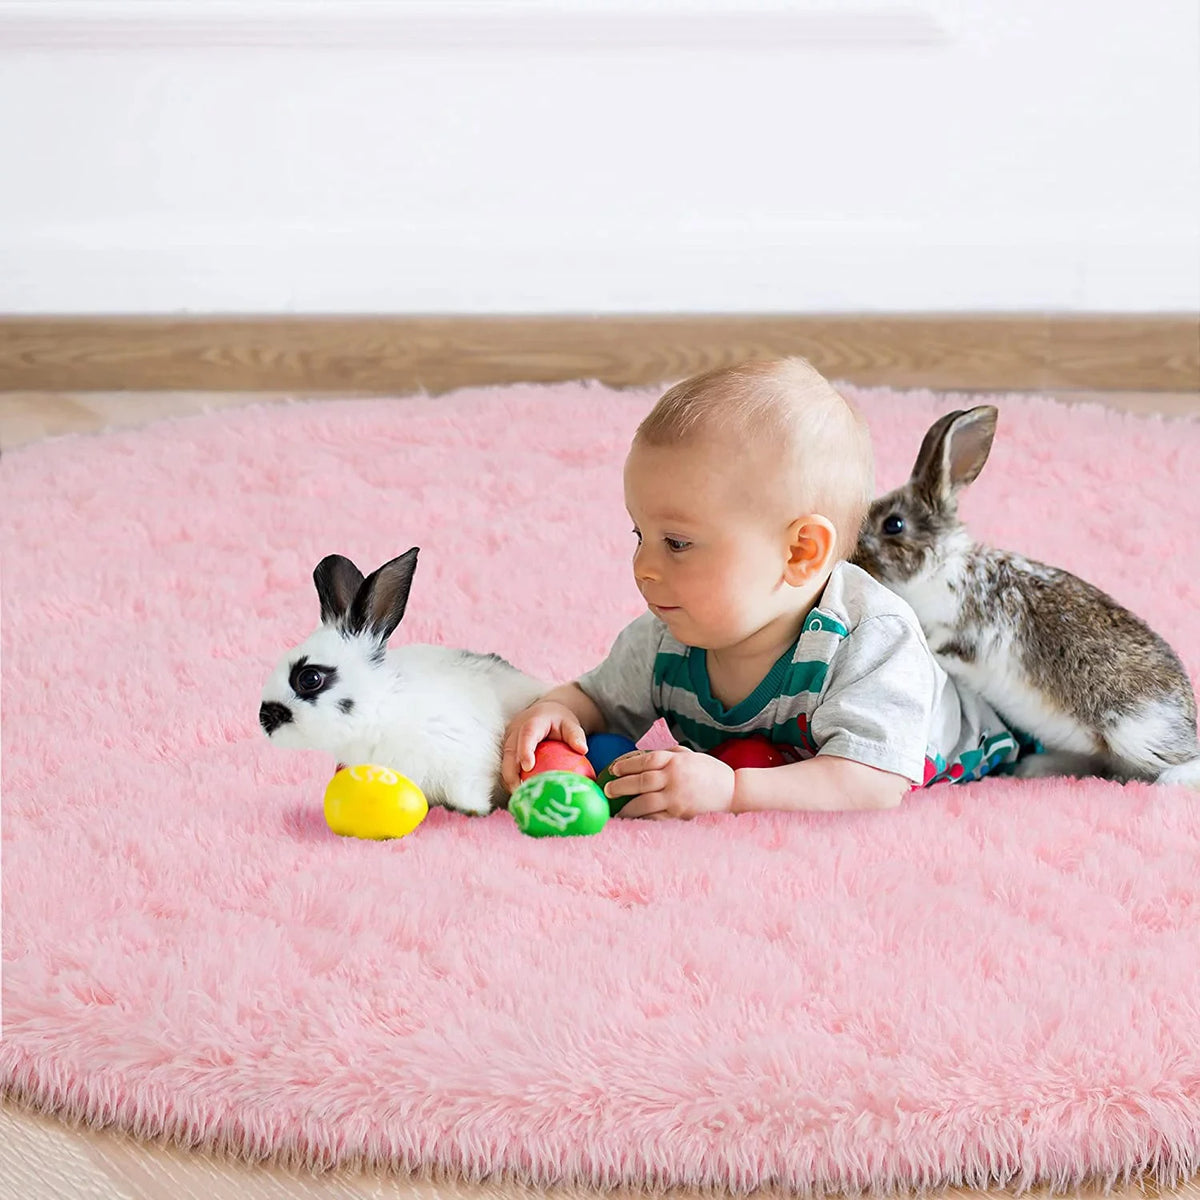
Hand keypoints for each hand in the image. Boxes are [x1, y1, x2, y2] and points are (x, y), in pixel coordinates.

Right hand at [501, 700, 588, 792]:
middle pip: (509, 754)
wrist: (543, 713)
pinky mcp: (507, 751)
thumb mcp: (570, 724)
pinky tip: (521, 795)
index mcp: (532, 723)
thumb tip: (583, 750)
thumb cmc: (558, 721)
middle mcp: (515, 732)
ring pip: (504, 763)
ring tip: (521, 798)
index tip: (528, 767)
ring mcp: (508, 742)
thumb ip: (575, 735)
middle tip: (522, 793)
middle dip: (512, 775)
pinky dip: (511, 781)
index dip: (525, 751)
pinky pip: (506, 768)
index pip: (526, 736)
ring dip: (510, 782)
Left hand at [603, 746, 734, 819]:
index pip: (645, 761)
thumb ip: (668, 754)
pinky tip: (633, 819)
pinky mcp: (680, 814)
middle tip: (607, 790)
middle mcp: (675, 778)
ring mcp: (677, 798)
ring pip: (645, 802)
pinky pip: (656, 817)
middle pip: (641, 781)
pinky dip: (643, 818)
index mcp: (676, 760)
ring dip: (627, 807)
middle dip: (620, 786)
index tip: (613, 769)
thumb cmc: (709, 771)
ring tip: (615, 809)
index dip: (626, 765)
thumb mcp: (689, 755)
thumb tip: (642, 756)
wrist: (732, 791)